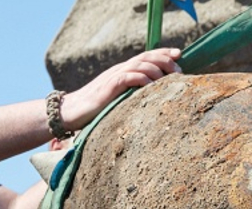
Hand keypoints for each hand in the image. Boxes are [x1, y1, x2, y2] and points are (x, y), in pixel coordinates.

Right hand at [61, 48, 181, 129]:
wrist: (71, 112)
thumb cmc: (94, 109)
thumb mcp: (117, 99)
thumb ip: (131, 94)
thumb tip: (150, 100)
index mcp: (122, 71)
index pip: (146, 56)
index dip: (163, 53)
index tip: (179, 55)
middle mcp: (119, 70)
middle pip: (146, 57)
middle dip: (165, 60)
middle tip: (179, 69)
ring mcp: (113, 77)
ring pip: (140, 65)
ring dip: (157, 69)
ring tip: (169, 78)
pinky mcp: (109, 86)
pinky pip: (129, 77)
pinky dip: (142, 78)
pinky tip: (151, 85)